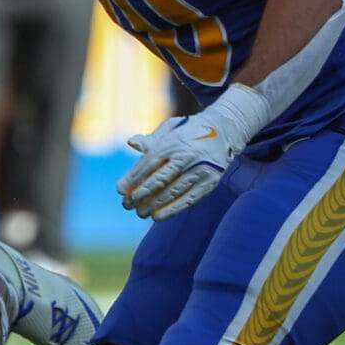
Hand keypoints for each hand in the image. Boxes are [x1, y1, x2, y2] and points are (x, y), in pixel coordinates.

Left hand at [119, 87, 268, 221]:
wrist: (224, 130)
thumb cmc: (189, 131)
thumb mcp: (171, 128)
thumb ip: (152, 139)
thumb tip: (131, 142)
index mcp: (173, 143)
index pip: (148, 164)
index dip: (132, 179)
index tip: (119, 190)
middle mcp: (186, 157)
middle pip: (158, 180)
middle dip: (139, 195)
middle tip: (126, 205)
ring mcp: (200, 170)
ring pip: (172, 193)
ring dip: (153, 205)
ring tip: (140, 213)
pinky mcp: (210, 182)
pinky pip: (188, 199)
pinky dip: (172, 210)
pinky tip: (158, 217)